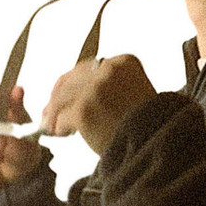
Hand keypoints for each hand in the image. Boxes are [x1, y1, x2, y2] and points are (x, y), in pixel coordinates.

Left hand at [41, 54, 156, 155]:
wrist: (154, 144)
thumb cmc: (146, 124)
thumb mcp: (135, 93)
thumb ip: (108, 85)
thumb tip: (73, 92)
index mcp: (125, 62)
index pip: (87, 67)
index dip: (72, 82)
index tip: (64, 93)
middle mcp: (109, 70)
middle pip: (71, 79)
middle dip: (58, 96)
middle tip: (50, 111)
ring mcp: (95, 89)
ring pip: (62, 98)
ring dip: (55, 113)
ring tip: (53, 126)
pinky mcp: (84, 109)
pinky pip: (62, 117)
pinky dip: (58, 127)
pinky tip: (62, 133)